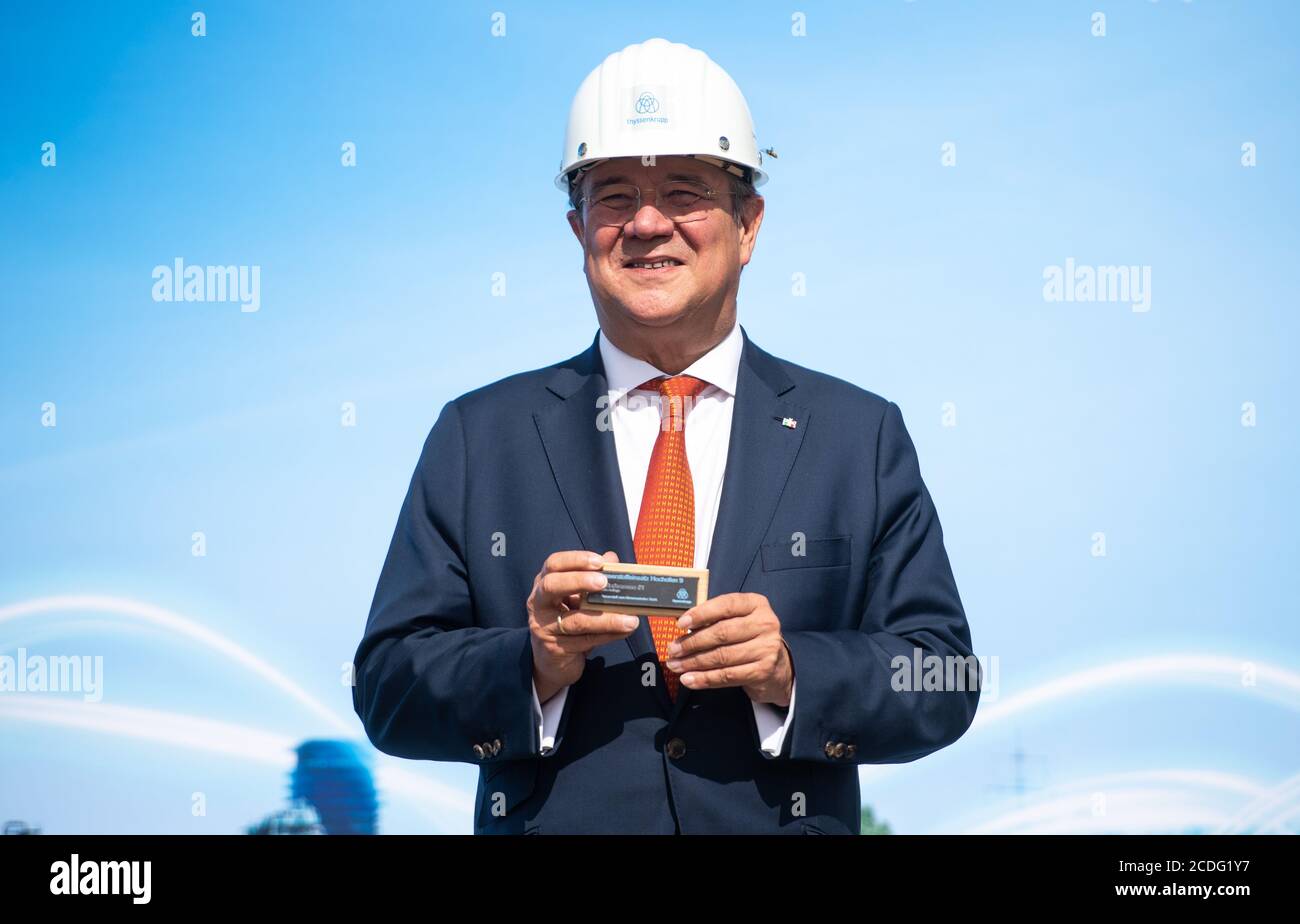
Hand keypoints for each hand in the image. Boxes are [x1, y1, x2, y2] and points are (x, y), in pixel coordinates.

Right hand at [527, 550, 638, 702]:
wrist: (551, 661)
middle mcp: (539, 603)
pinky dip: (608, 636)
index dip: (575, 560)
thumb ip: (593, 577)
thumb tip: (612, 559)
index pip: (554, 564)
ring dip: (606, 619)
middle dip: (578, 580)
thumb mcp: (578, 598)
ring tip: (630, 619)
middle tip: (603, 582)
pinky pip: (585, 641)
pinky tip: (625, 631)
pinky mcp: (554, 649)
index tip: (599, 561)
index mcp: (544, 584)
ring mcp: (544, 627)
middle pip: (552, 585)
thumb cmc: (567, 620)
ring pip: (575, 621)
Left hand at [663, 592, 793, 706]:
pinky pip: (727, 676)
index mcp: (756, 604)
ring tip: (676, 666)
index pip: (726, 605)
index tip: (680, 624)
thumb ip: (716, 618)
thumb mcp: (738, 620)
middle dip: (692, 643)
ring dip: (694, 663)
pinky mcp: (763, 671)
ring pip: (722, 656)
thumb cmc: (749, 638)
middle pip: (721, 633)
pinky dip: (705, 679)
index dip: (701, 614)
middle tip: (673, 650)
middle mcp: (765, 623)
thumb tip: (683, 626)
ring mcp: (767, 648)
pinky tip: (689, 680)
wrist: (778, 667)